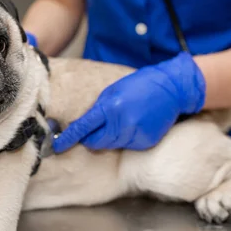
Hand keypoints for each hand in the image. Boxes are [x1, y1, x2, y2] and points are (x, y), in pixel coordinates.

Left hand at [52, 52, 205, 152]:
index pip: (83, 127)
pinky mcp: (146, 142)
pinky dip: (126, 138)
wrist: (172, 88)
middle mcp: (122, 123)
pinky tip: (135, 124)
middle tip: (94, 129)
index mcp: (110, 107)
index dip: (69, 138)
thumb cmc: (139, 85)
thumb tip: (83, 126)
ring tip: (122, 119)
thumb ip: (97, 109)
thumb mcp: (112, 91)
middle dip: (90, 138)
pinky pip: (128, 145)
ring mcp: (135, 134)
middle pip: (96, 142)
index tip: (58, 146)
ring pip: (111, 145)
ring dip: (110, 137)